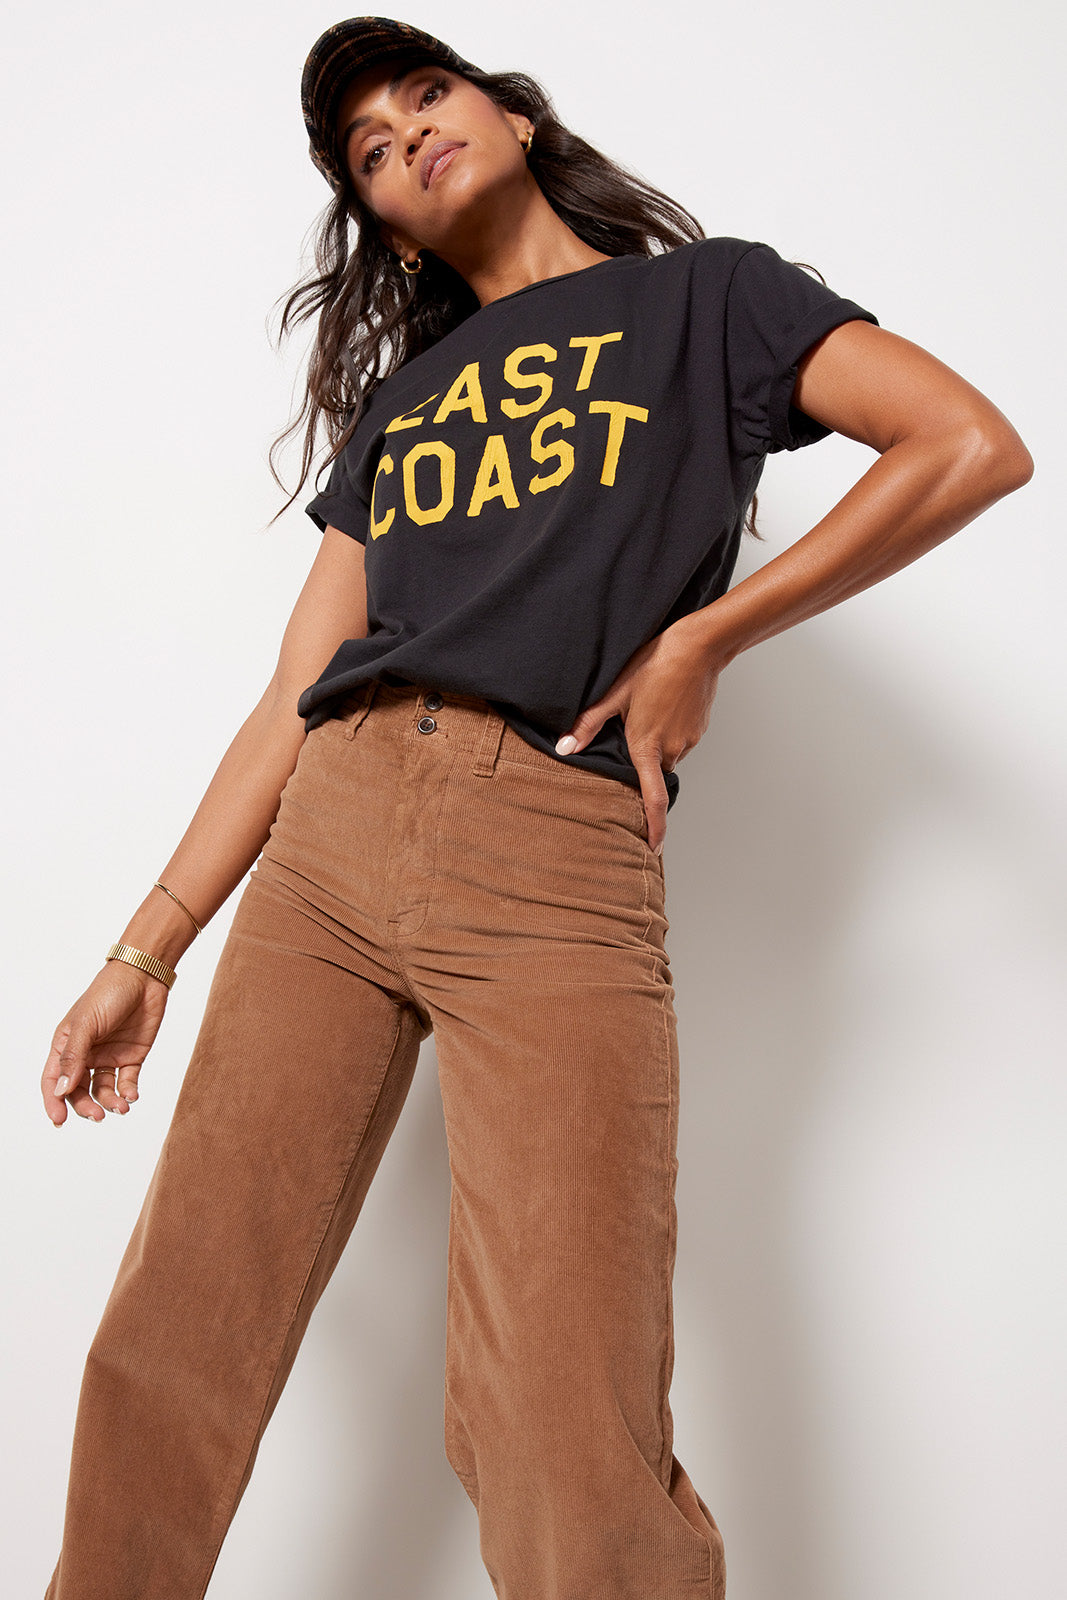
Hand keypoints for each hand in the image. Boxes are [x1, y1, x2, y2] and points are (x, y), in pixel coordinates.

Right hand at [42, 962, 170, 1125]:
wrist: (145, 977)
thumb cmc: (108, 992)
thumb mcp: (86, 1024)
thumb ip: (73, 1057)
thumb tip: (60, 1089)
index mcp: (66, 1044)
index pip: (54, 1079)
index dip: (54, 1101)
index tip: (59, 1121)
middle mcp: (86, 1054)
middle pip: (79, 1090)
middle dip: (86, 1106)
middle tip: (97, 1116)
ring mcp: (109, 1056)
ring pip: (104, 1089)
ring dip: (110, 1102)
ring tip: (121, 1107)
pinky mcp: (132, 1056)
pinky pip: (126, 1081)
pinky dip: (128, 1091)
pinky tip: (131, 1095)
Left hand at [555, 614, 721, 853]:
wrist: (698, 646)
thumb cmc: (655, 665)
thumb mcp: (615, 692)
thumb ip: (590, 724)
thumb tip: (564, 748)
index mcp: (647, 746)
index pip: (653, 798)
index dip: (654, 826)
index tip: (654, 846)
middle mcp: (671, 749)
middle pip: (654, 772)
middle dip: (643, 765)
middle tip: (632, 736)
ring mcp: (689, 740)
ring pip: (667, 754)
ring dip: (655, 743)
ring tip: (647, 709)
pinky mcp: (699, 729)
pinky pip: (680, 739)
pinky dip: (669, 730)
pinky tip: (662, 704)